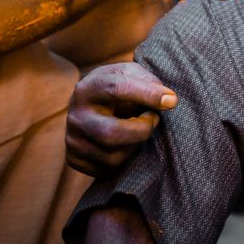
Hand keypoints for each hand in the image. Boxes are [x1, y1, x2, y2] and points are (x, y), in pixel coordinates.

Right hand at [65, 62, 176, 176]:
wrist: (88, 107)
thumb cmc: (116, 88)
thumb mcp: (128, 73)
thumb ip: (148, 81)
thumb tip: (167, 100)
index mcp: (88, 88)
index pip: (117, 89)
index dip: (148, 94)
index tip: (171, 100)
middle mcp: (75, 115)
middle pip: (111, 133)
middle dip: (142, 130)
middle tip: (154, 119)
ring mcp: (72, 140)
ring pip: (112, 156)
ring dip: (135, 145)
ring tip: (139, 129)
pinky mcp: (74, 159)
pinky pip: (107, 169)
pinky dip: (124, 158)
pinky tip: (125, 143)